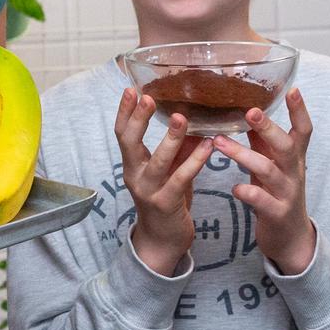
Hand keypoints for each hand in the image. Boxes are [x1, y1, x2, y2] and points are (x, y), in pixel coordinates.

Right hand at [114, 89, 212, 275]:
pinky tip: (208, 146)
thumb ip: (177, 149)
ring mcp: (148, 190)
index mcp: (131, 165)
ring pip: (157, 160)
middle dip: (137, 118)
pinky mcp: (166, 203)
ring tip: (181, 118)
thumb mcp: (168, 171)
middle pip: (129, 142)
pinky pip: (181, 178)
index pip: (121, 133)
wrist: (163, 241)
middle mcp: (134, 175)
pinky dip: (195, 161)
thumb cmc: (167, 201)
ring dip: (169, 138)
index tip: (130, 88)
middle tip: (147, 97)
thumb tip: (193, 119)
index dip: (125, 111)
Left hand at [211, 89, 316, 274]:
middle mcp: (294, 172)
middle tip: (250, 111)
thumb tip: (252, 110)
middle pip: (287, 146)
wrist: (291, 238)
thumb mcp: (274, 164)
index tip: (292, 89)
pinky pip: (263, 201)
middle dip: (269, 128)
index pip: (303, 130)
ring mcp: (287, 193)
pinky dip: (249, 192)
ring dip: (244, 155)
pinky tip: (235, 187)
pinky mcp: (277, 213)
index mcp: (294, 158)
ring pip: (269, 170)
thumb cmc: (278, 193)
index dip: (300, 110)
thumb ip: (265, 141)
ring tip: (219, 143)